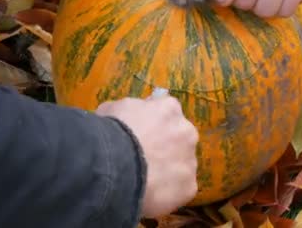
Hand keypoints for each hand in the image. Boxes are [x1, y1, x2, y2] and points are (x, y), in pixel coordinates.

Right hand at [96, 95, 198, 217]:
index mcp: (170, 108)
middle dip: (165, 147)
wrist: (115, 166)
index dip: (152, 124)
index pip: (166, 112)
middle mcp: (187, 131)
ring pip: (181, 165)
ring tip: (144, 180)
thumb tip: (127, 117)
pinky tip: (148, 194)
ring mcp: (190, 160)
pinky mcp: (189, 186)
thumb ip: (127, 111)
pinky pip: (179, 189)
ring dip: (167, 170)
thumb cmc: (111, 133)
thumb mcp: (112, 110)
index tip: (140, 134)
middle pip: (179, 138)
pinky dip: (166, 193)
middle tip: (143, 159)